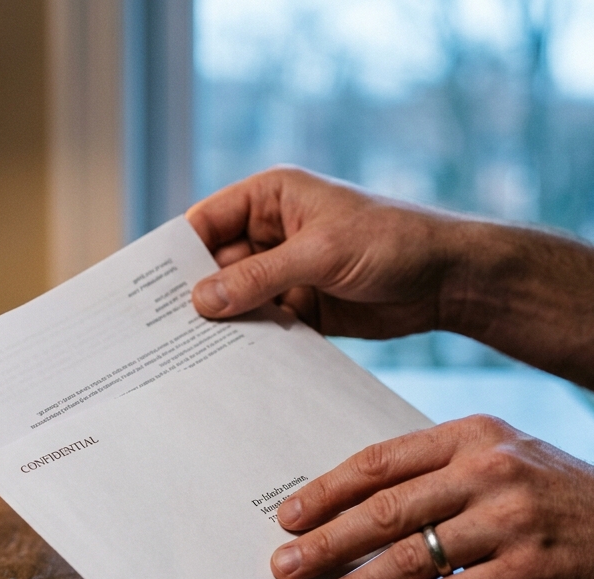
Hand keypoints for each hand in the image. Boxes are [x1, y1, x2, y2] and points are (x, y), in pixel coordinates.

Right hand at [187, 165, 489, 338]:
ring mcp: (286, 273)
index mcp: (271, 197)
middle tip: (157, 332)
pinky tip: (227, 365)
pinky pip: (264, 326)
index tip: (144, 289)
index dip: (174, 254)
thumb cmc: (393, 240)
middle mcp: (271, 233)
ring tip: (185, 356)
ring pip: (238, 300)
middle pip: (215, 266)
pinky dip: (250, 343)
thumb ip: (259, 278)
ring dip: (221, 324)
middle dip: (194, 295)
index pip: (206, 223)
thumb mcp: (320, 254)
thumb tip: (201, 300)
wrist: (450, 279)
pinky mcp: (303, 310)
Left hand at [270, 414, 593, 578]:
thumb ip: (444, 471)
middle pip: (384, 511)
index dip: (326, 490)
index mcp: (477, 435)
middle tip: (282, 567)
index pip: (381, 461)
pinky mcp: (527, 577)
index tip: (287, 515)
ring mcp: (510, 524)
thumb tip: (359, 504)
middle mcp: (491, 473)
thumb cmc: (570, 502)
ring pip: (407, 559)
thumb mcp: (511, 459)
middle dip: (323, 543)